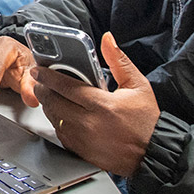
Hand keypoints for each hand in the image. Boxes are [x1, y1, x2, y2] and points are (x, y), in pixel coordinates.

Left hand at [32, 32, 159, 176]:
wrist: (154, 153)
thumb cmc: (146, 120)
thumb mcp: (138, 85)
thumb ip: (119, 61)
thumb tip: (107, 40)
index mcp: (103, 105)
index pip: (66, 87)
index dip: (48, 76)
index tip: (39, 69)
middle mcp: (90, 123)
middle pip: (54, 103)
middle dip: (43, 90)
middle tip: (39, 82)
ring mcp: (84, 140)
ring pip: (55, 120)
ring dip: (48, 106)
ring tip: (48, 96)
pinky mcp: (82, 152)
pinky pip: (61, 135)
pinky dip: (57, 123)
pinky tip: (60, 115)